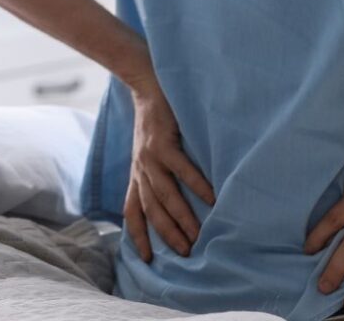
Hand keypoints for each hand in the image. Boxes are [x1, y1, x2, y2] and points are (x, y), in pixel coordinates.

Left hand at [123, 75, 215, 261]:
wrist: (147, 82)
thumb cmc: (156, 116)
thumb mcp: (149, 148)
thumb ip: (157, 170)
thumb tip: (176, 193)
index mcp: (138, 173)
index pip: (133, 211)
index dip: (138, 236)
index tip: (148, 260)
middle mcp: (141, 169)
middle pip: (152, 210)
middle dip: (167, 234)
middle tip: (185, 253)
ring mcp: (150, 156)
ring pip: (165, 196)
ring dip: (181, 218)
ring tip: (197, 235)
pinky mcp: (163, 142)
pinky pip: (181, 169)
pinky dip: (196, 185)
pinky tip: (211, 198)